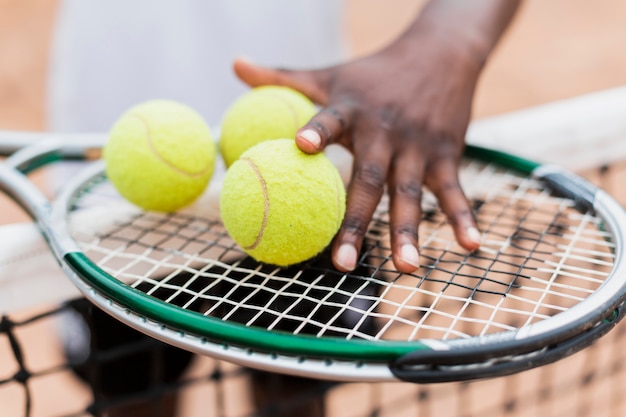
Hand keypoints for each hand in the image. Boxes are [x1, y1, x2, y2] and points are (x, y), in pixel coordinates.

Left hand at [233, 1, 518, 272]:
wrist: (438, 54)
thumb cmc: (372, 74)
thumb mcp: (329, 73)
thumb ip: (282, 77)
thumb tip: (235, 65)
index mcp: (351, 111)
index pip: (331, 120)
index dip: (318, 131)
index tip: (301, 144)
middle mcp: (385, 132)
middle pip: (369, 180)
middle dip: (356, 222)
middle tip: (341, 263)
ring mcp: (417, 146)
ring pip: (410, 194)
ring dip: (408, 231)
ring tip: (407, 268)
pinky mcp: (446, 155)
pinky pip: (453, 192)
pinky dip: (462, 218)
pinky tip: (470, 247)